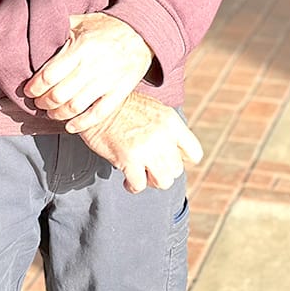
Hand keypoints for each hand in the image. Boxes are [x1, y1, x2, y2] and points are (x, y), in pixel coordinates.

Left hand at [24, 13, 154, 132]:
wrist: (142, 32)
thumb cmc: (108, 26)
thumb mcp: (82, 20)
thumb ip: (59, 27)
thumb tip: (36, 31)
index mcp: (80, 48)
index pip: (48, 76)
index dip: (34, 87)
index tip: (28, 90)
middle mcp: (92, 66)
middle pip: (58, 95)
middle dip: (42, 102)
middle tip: (38, 102)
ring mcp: (107, 81)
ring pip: (74, 107)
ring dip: (57, 114)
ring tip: (52, 112)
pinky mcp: (120, 91)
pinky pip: (98, 114)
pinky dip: (81, 124)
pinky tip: (70, 125)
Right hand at [77, 93, 202, 192]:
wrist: (95, 104)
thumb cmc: (123, 108)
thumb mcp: (154, 110)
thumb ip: (167, 129)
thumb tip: (175, 152)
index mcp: (171, 121)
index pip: (194, 153)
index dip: (182, 160)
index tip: (168, 158)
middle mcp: (163, 135)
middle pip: (176, 170)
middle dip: (163, 171)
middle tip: (149, 166)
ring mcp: (147, 148)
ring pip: (163, 182)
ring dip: (151, 181)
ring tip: (141, 173)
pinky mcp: (129, 159)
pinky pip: (139, 185)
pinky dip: (133, 186)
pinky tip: (127, 179)